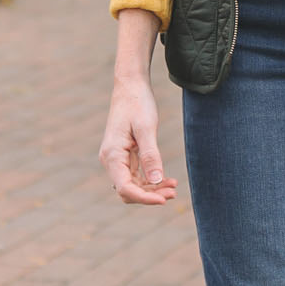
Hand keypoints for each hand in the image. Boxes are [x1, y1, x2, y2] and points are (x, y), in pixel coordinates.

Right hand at [100, 11, 177, 205]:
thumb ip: (150, 155)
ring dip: (152, 189)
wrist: (131, 85)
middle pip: (128, 190)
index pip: (125, 188)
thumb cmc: (137, 103)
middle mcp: (111, 160)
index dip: (144, 198)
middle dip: (150, 195)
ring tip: (173, 186)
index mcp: (112, 155)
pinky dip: (150, 180)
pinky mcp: (125, 156)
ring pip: (133, 185)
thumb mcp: (146, 128)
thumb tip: (157, 180)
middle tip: (173, 192)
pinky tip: (167, 179)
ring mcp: (117, 159)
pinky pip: (136, 175)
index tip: (164, 199)